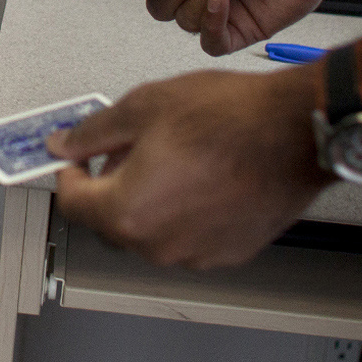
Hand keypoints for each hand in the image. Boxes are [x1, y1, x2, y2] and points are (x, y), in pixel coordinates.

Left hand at [48, 63, 330, 267]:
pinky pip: (188, 237)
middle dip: (111, 187)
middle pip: (111, 222)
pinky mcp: (228, 253)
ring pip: (151, 232)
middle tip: (130, 150)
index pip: (73, 203)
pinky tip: (202, 177)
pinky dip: (184, 213)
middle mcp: (159, 244)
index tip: (76, 159)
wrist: (296, 132)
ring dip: (150, 201)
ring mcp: (196, 254)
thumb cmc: (231, 118)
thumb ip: (95, 132)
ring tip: (174, 158)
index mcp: (128, 211)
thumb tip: (65, 144)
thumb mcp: (145, 107)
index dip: (70, 174)